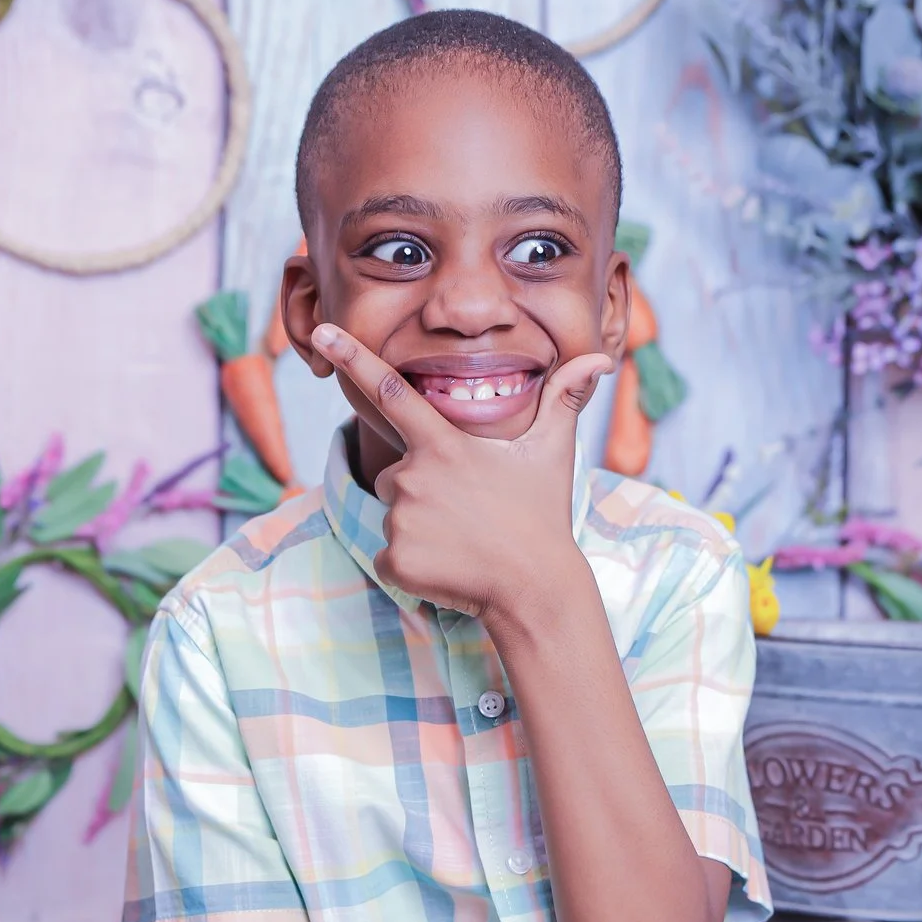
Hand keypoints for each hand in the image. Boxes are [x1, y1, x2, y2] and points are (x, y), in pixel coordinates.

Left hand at [311, 323, 612, 624]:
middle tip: (469, 510)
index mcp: (443, 444)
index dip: (353, 358)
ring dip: (421, 526)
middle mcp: (413, 476)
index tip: (322, 333)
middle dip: (424, 489)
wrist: (536, 588)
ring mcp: (401, 520)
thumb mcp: (553, 452)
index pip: (389, 390)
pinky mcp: (395, 559)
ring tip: (464, 539)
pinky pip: (389, 556)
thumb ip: (565, 400)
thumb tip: (600, 360)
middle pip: (397, 473)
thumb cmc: (542, 516)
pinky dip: (413, 564)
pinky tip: (448, 566)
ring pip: (395, 515)